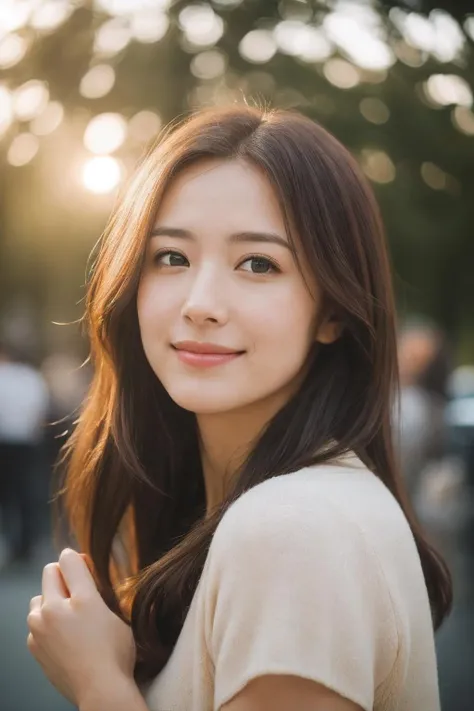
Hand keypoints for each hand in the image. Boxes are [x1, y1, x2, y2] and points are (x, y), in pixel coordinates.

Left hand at [27, 548, 135, 706]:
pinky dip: (46, 622)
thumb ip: (98, 592)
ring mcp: (39, 628)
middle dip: (63, 576)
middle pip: (49, 573)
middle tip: (79, 590)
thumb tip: (85, 575)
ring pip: (38, 598)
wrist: (100, 689)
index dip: (77, 558)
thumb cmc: (115, 653)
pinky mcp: (34, 645)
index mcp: (81, 598)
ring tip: (69, 615)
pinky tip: (63, 634)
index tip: (84, 565)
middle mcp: (54, 609)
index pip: (68, 559)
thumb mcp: (117, 613)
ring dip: (51, 599)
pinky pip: (36, 623)